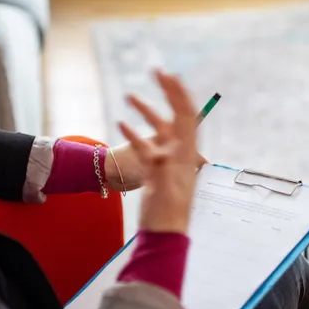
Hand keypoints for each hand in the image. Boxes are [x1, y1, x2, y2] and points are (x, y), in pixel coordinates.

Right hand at [117, 70, 201, 233]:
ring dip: (146, 111)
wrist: (162, 235)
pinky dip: (134, 134)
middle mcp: (180, 153)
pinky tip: (122, 124)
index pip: (187, 116)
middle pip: (176, 116)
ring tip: (129, 96)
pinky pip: (144, 146)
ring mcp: (167, 160)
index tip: (170, 76)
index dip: (180, 94)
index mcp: (187, 154)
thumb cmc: (167, 215)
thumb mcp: (164, 190)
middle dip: (168, 93)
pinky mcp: (154, 170)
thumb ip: (161, 169)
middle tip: (157, 72)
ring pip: (158, 129)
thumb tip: (158, 152)